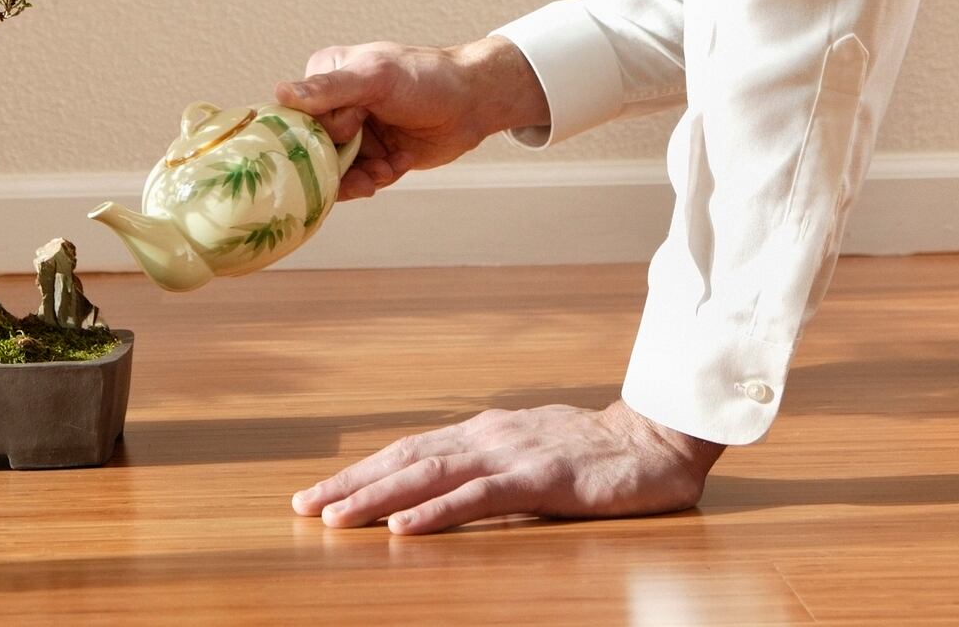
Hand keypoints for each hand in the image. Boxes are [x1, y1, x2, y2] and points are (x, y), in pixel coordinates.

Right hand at [274, 38, 531, 201]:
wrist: (472, 103)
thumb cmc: (426, 78)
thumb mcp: (377, 77)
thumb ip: (331, 88)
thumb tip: (280, 93)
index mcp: (326, 75)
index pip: (297, 116)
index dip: (321, 131)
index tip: (353, 129)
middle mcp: (335, 105)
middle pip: (313, 149)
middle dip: (340, 164)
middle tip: (369, 162)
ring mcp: (354, 132)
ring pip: (334, 171)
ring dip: (359, 177)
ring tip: (384, 171)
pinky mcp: (373, 156)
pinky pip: (357, 180)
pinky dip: (376, 179)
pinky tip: (397, 166)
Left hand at [289, 399, 725, 534]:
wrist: (656, 443)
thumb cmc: (597, 456)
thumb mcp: (532, 457)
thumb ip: (490, 468)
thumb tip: (441, 488)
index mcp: (485, 433)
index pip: (410, 452)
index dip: (361, 472)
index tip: (318, 495)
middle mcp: (489, 436)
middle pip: (406, 458)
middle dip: (351, 484)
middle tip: (303, 507)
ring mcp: (513, 454)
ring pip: (430, 473)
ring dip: (377, 496)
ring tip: (335, 518)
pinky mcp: (540, 478)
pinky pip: (478, 497)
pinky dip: (436, 510)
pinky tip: (405, 525)